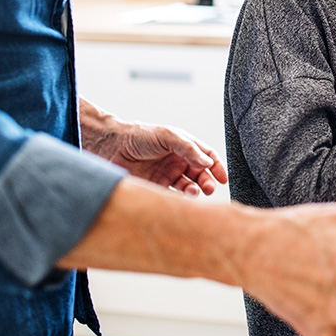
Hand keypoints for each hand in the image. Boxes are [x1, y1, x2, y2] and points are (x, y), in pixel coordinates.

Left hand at [79, 98, 227, 195]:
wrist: (112, 146)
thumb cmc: (140, 136)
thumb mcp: (168, 136)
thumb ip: (189, 148)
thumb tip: (208, 163)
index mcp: (184, 147)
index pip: (207, 157)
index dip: (216, 167)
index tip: (223, 178)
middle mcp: (178, 162)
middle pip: (200, 174)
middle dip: (207, 182)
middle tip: (209, 189)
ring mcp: (167, 175)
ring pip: (188, 187)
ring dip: (194, 191)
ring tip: (192, 192)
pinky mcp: (155, 187)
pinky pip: (171, 196)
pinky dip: (178, 199)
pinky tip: (179, 198)